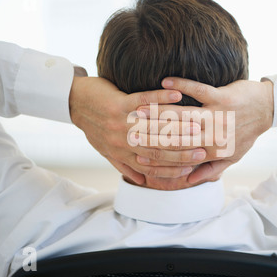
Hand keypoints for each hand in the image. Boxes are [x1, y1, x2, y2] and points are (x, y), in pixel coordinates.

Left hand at [69, 76, 203, 184]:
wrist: (73, 103)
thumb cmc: (93, 128)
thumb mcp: (107, 151)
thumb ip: (125, 166)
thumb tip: (141, 182)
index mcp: (122, 153)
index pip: (152, 166)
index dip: (173, 168)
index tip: (192, 167)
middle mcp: (123, 141)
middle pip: (157, 148)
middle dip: (182, 149)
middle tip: (203, 148)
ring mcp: (120, 122)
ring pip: (154, 127)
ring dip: (178, 125)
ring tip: (198, 124)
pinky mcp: (117, 103)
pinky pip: (143, 101)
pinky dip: (161, 98)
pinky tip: (178, 95)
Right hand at [136, 77, 273, 183]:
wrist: (268, 109)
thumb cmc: (246, 134)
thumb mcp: (231, 157)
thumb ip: (209, 170)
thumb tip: (188, 180)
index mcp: (213, 151)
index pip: (179, 155)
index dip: (158, 155)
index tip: (138, 152)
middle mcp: (213, 136)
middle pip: (177, 135)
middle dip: (152, 132)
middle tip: (130, 129)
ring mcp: (218, 115)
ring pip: (183, 115)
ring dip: (160, 110)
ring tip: (140, 108)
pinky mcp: (222, 97)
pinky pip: (197, 90)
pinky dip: (181, 85)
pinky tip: (165, 82)